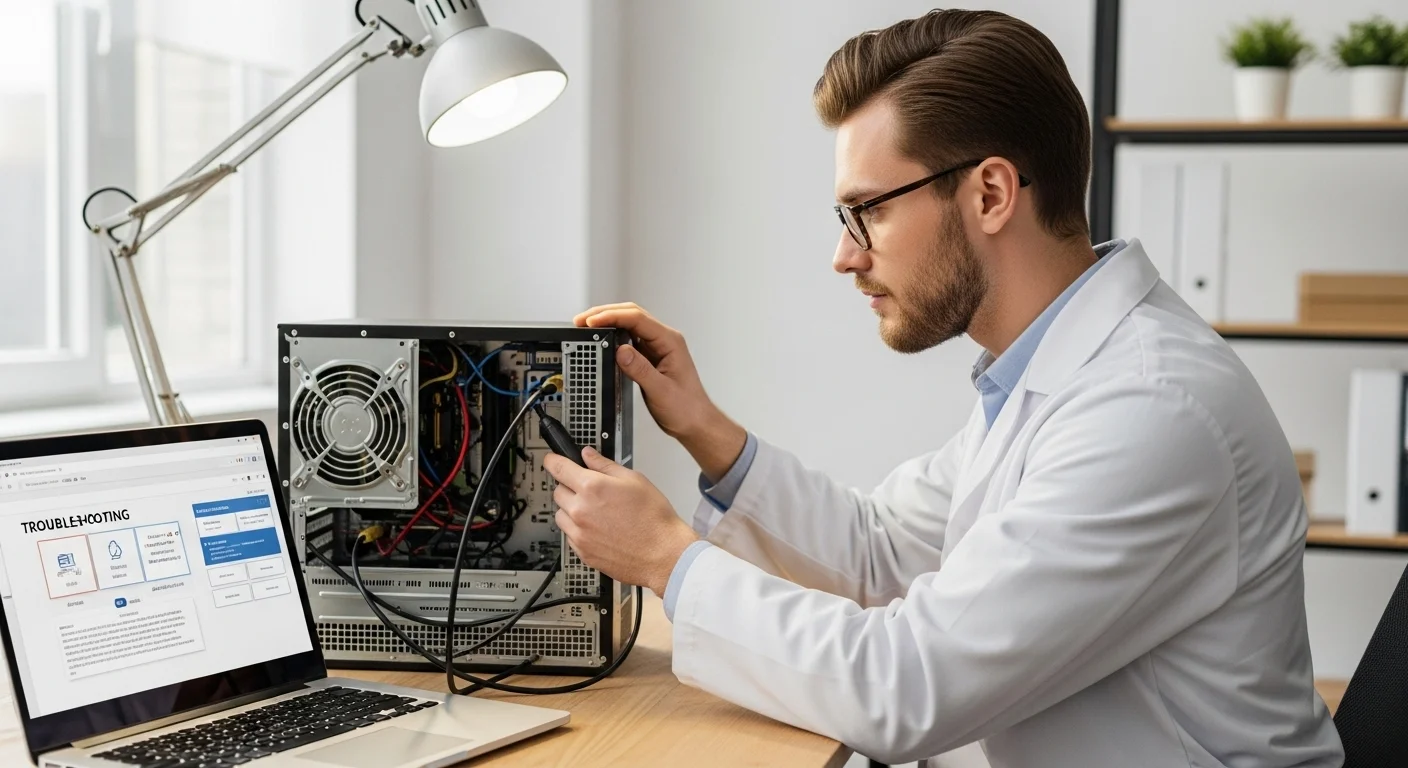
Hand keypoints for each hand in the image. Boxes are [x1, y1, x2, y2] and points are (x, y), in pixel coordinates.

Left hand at [544, 447, 697, 596]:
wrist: (662, 554)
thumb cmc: (654, 519)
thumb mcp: (634, 480)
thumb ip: (605, 465)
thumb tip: (589, 456)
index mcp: (592, 488)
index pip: (558, 468)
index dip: (553, 461)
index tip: (552, 460)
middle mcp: (580, 510)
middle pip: (557, 491)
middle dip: (569, 487)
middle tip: (589, 490)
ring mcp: (579, 533)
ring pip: (561, 515)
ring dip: (571, 510)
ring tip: (596, 512)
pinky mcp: (582, 552)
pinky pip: (569, 535)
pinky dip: (578, 529)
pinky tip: (599, 529)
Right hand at [574, 302, 746, 480]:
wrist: (695, 422)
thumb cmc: (687, 408)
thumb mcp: (661, 391)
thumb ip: (640, 370)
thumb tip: (620, 351)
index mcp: (670, 342)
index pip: (637, 319)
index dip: (612, 316)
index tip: (591, 322)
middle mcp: (664, 340)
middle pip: (631, 315)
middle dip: (605, 314)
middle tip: (582, 320)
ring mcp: (657, 347)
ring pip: (629, 325)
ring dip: (608, 323)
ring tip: (586, 327)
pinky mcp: (650, 357)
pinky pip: (629, 340)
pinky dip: (612, 337)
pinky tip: (601, 341)